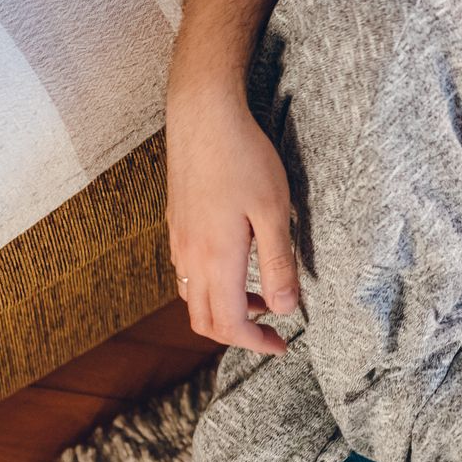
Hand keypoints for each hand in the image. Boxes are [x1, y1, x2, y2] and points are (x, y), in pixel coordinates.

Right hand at [166, 88, 298, 353]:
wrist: (203, 116)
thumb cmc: (244, 159)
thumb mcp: (274, 212)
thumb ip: (278, 264)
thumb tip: (284, 309)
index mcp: (215, 259)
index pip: (227, 324)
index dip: (254, 343)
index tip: (281, 345)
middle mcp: (189, 257)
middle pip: (203, 319)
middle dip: (237, 335)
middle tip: (272, 332)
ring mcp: (178, 240)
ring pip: (192, 297)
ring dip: (224, 309)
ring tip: (262, 298)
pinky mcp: (176, 223)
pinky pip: (187, 273)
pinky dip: (212, 286)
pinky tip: (239, 266)